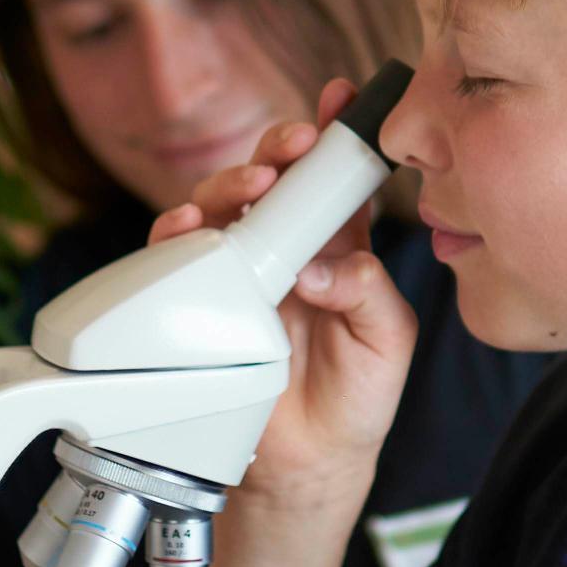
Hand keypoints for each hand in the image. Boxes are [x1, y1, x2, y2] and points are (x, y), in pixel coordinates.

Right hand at [150, 77, 417, 515]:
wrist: (309, 465)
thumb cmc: (355, 398)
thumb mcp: (387, 341)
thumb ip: (367, 292)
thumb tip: (322, 267)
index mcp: (341, 248)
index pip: (336, 178)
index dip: (337, 133)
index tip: (341, 100)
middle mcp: (288, 250)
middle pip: (274, 178)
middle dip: (279, 148)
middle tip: (291, 148)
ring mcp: (241, 273)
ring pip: (224, 205)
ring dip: (231, 182)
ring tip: (252, 183)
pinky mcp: (202, 301)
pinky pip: (180, 256)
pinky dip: (179, 233)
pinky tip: (190, 226)